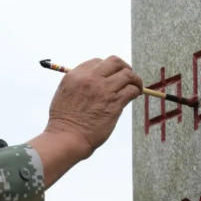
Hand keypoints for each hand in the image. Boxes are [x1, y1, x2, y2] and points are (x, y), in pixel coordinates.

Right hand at [30, 56, 141, 186]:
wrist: (67, 138)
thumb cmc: (63, 122)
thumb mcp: (64, 94)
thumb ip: (78, 84)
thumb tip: (95, 80)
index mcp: (75, 75)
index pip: (97, 62)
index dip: (107, 68)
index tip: (111, 76)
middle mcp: (90, 78)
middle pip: (115, 62)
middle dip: (124, 67)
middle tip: (128, 76)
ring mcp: (103, 89)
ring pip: (127, 74)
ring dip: (134, 79)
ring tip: (136, 86)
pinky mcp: (114, 102)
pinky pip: (132, 89)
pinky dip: (136, 90)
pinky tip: (135, 94)